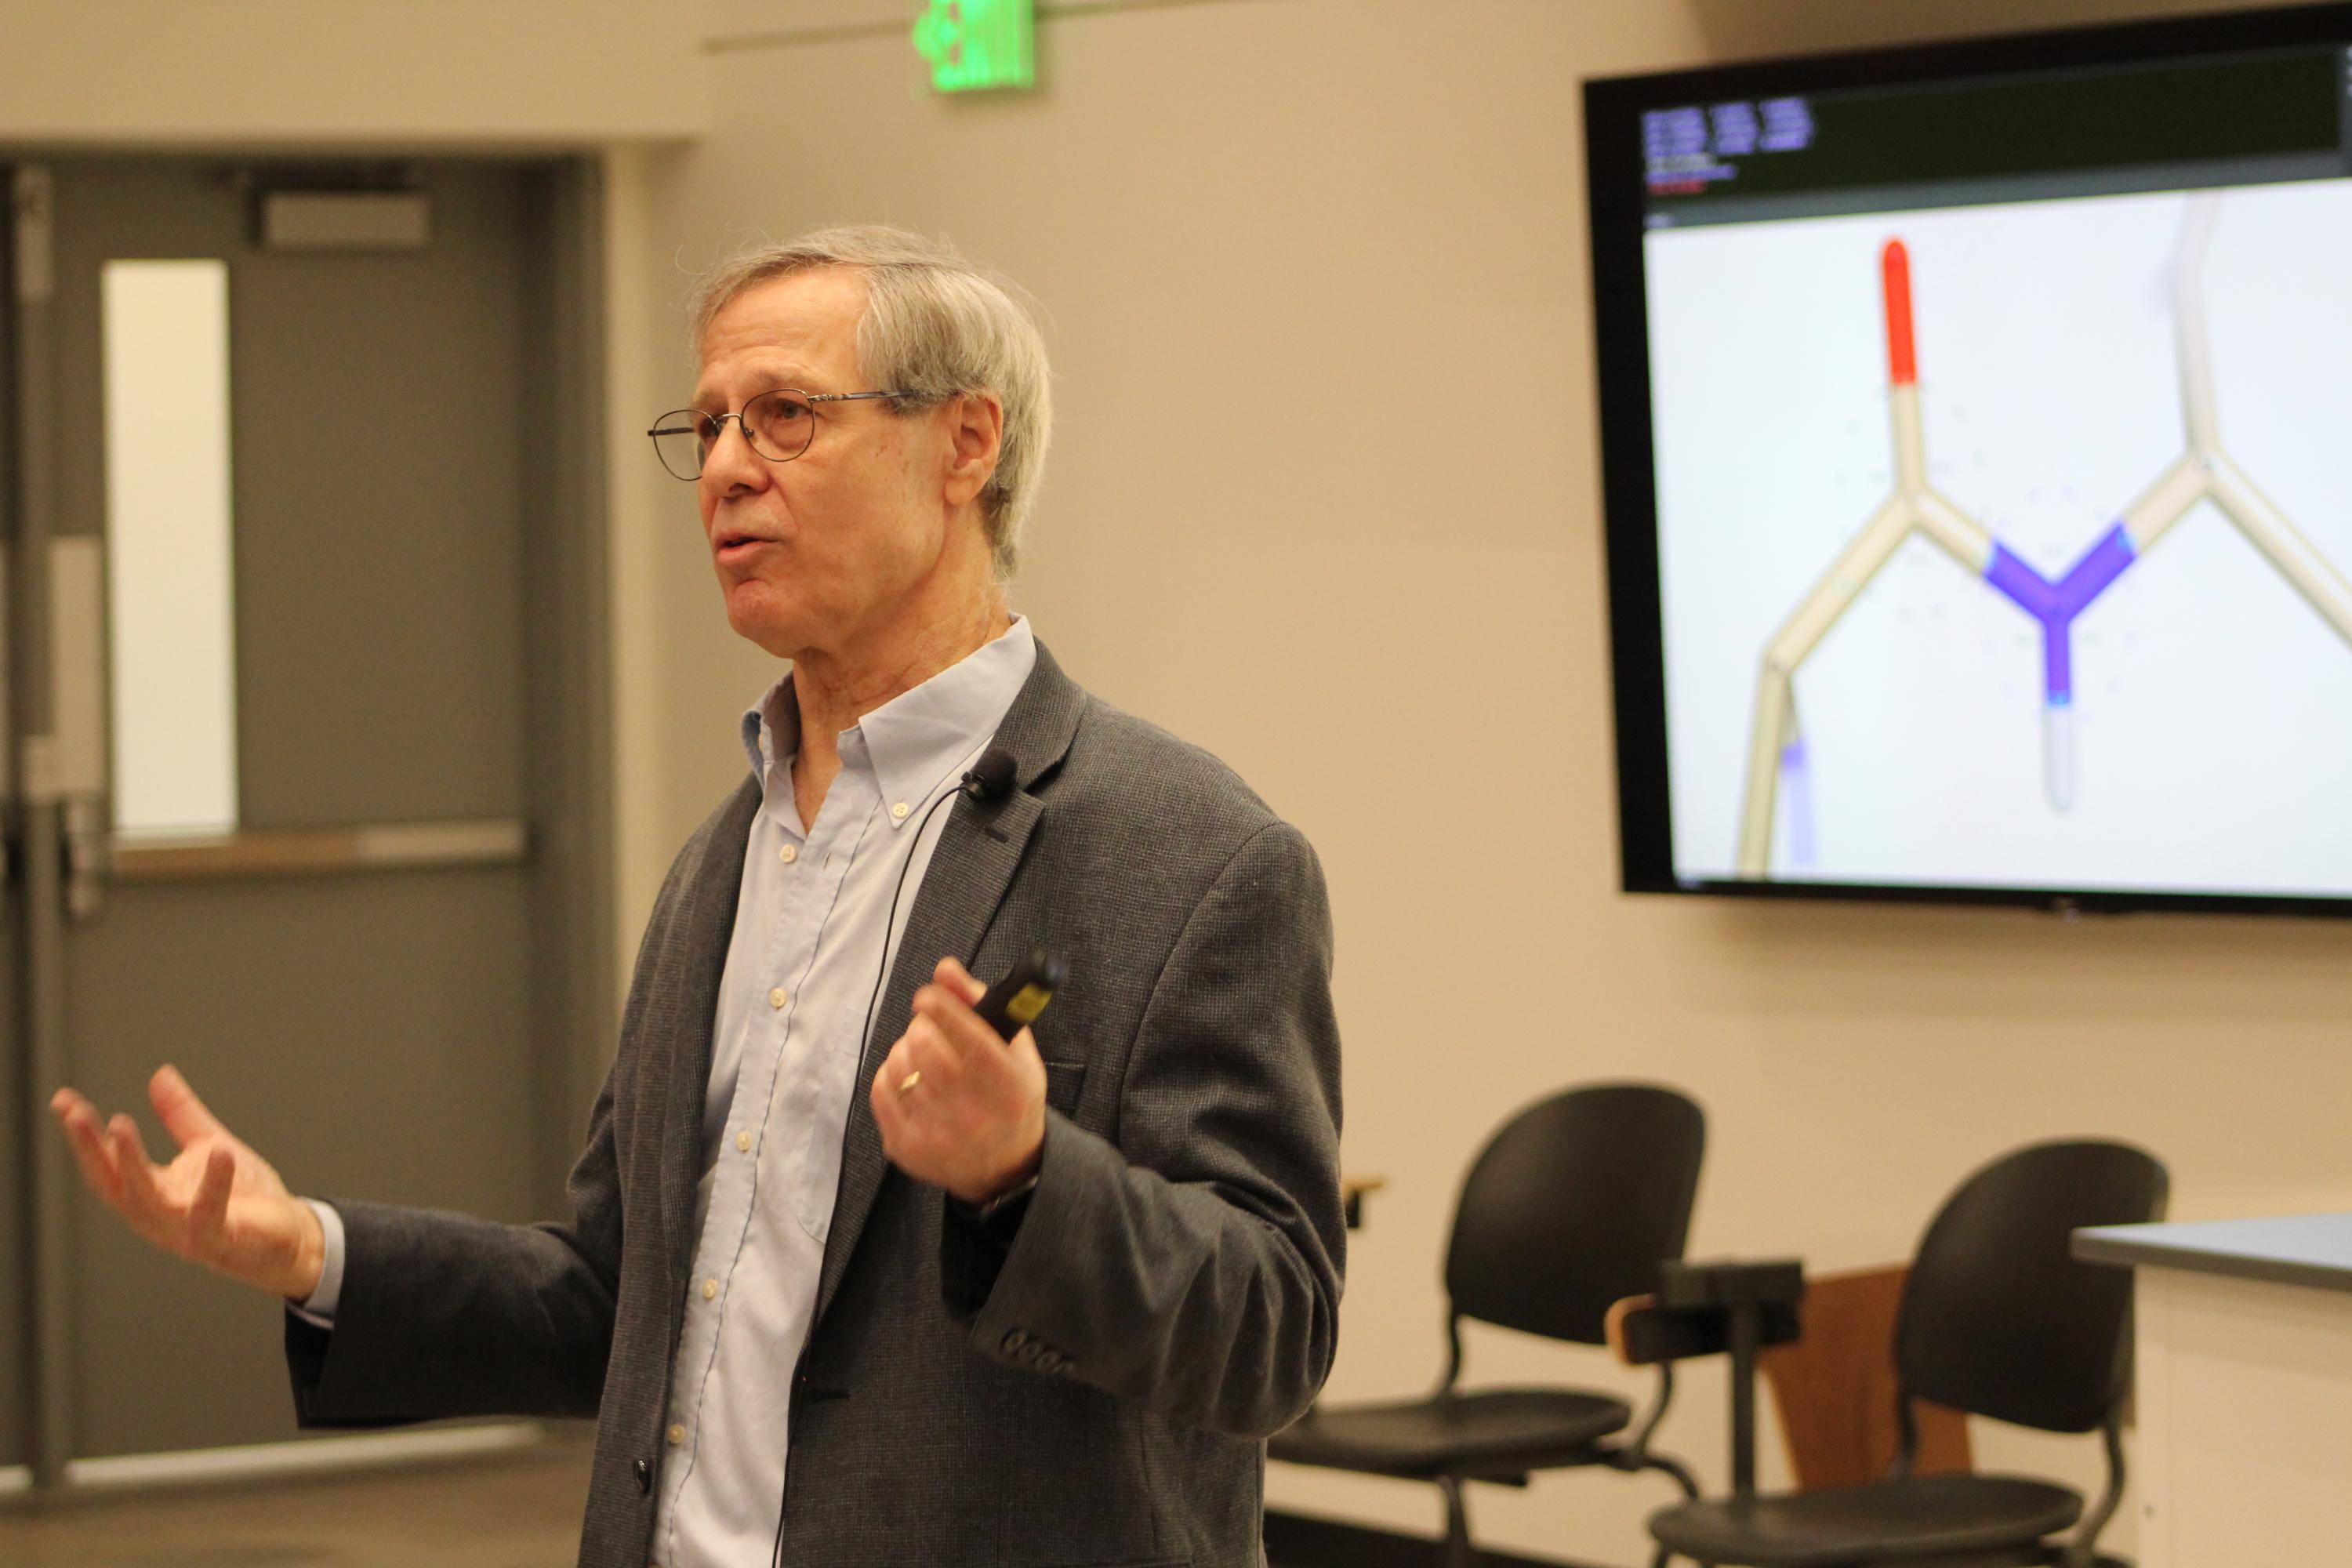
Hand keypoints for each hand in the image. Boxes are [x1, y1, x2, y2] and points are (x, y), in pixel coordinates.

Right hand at [49, 1065, 324, 1301]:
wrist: (290, 1238)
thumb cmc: (245, 1197)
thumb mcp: (210, 1146)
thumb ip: (181, 1116)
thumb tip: (159, 1075)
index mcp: (152, 1193)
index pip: (106, 1164)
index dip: (83, 1135)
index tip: (63, 1100)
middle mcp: (158, 1216)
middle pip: (113, 1183)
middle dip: (90, 1148)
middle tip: (75, 1112)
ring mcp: (186, 1231)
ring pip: (147, 1202)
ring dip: (131, 1164)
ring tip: (119, 1125)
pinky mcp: (221, 1239)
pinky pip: (210, 1214)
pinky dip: (213, 1184)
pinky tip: (219, 1152)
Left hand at [871, 956, 1046, 1206]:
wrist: (1003, 1168)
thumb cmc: (1010, 1097)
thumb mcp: (1016, 1051)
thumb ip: (981, 1004)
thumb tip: (945, 969)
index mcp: (1007, 1085)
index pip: (969, 1035)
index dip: (942, 1007)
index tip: (929, 995)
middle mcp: (973, 1113)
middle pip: (925, 1045)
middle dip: (922, 1025)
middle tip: (931, 1027)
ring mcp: (935, 1134)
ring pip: (900, 1064)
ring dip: (906, 1050)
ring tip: (925, 1058)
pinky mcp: (905, 1147)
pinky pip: (881, 1089)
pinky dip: (892, 1074)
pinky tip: (911, 1078)